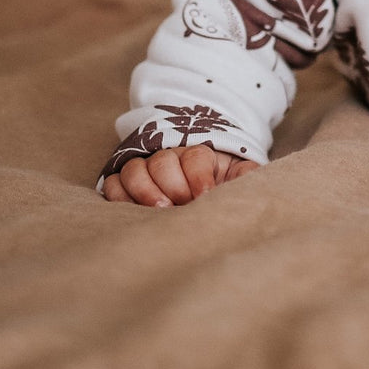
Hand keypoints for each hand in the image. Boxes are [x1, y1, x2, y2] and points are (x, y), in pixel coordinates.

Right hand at [102, 145, 260, 206]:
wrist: (205, 191)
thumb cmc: (223, 187)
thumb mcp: (239, 179)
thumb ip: (247, 177)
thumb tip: (256, 184)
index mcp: (200, 155)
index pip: (195, 156)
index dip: (198, 176)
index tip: (205, 196)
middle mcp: (170, 158)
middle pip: (163, 160)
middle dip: (171, 184)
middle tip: (180, 205)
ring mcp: (145, 170)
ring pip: (134, 169)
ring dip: (144, 189)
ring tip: (159, 210)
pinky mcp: (124, 185)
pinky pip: (112, 183)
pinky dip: (118, 195)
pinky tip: (133, 212)